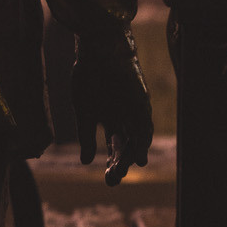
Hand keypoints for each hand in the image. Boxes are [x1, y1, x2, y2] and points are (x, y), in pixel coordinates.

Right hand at [71, 33, 153, 182]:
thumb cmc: (87, 75)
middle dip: (119, 163)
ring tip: (128, 169)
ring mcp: (133, 108)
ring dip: (132, 154)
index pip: (114, 146)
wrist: (96, 46)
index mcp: (109, 118)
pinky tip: (138, 154)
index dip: (112, 162)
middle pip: (125, 145)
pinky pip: (143, 123)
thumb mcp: (83, 110)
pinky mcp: (141, 100)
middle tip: (112, 180)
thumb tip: (85, 161)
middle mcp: (124, 116)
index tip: (109, 179)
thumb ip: (85, 136)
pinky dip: (141, 140)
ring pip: (136, 137)